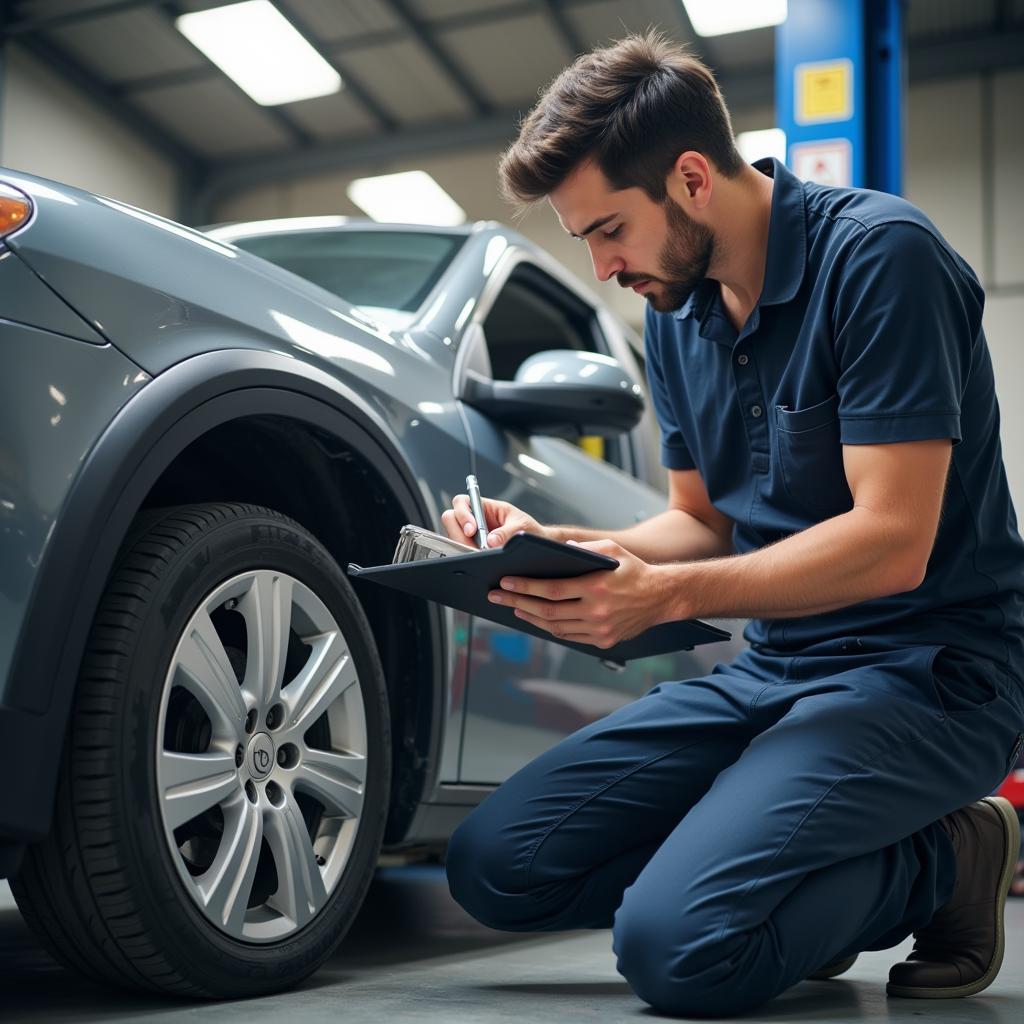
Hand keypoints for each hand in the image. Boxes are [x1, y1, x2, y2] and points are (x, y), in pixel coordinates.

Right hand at [441, 495, 548, 547]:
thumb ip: (508, 532)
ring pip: (454, 538)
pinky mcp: (473, 549)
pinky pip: (461, 551)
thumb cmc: (530, 530)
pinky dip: (467, 556)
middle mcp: (475, 520)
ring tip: (480, 555)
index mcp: (486, 507)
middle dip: (459, 534)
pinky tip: (479, 561)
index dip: (462, 514)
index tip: (472, 530)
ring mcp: (471, 536)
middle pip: (451, 520)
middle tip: (474, 547)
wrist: (537, 544)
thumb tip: (491, 541)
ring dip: (464, 547)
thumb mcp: (522, 527)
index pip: (462, 503)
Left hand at [486, 539, 675, 648]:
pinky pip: (570, 637)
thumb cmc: (636, 570)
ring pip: (556, 627)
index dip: (525, 587)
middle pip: (548, 611)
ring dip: (531, 618)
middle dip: (518, 602)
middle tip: (498, 596)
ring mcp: (599, 629)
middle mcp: (596, 611)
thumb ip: (585, 548)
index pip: (551, 589)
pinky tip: (539, 619)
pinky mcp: (603, 640)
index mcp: (596, 587)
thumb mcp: (613, 550)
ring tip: (514, 607)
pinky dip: (551, 628)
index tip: (506, 582)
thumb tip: (559, 549)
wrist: (662, 597)